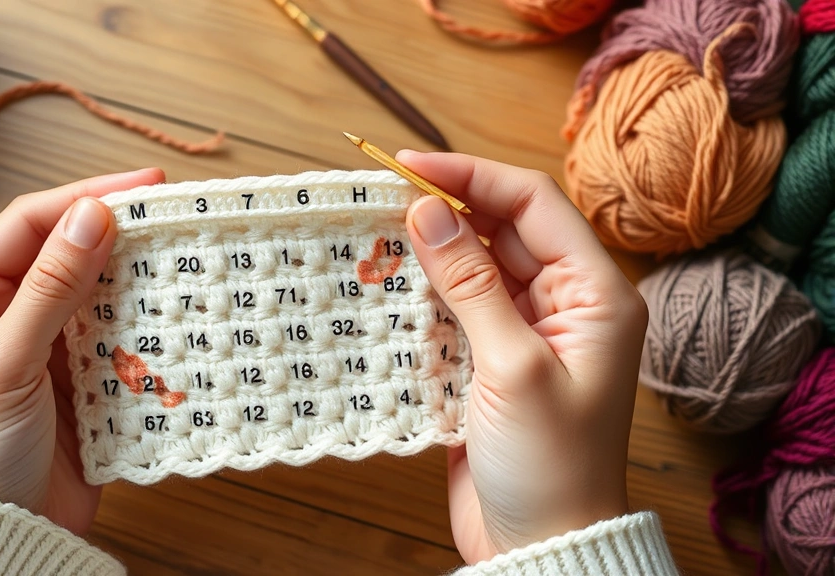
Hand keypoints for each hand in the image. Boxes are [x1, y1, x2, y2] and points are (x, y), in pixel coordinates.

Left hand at [0, 168, 164, 534]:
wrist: (4, 534)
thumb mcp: (6, 363)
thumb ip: (50, 288)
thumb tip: (92, 216)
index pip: (29, 226)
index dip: (84, 198)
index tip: (142, 186)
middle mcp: (7, 314)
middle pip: (69, 252)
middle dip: (118, 232)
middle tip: (173, 213)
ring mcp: (50, 347)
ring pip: (102, 292)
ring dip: (139, 276)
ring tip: (183, 255)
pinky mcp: (86, 380)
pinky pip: (123, 336)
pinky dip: (149, 324)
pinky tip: (177, 312)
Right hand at [399, 152, 646, 561]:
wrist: (538, 545)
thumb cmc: (549, 465)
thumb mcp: (511, 366)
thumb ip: (470, 283)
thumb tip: (427, 209)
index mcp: (595, 294)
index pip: (532, 203)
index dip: (471, 175)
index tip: (409, 164)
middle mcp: (564, 303)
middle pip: (500, 229)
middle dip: (443, 211)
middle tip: (378, 199)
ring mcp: (525, 331)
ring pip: (473, 266)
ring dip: (427, 253)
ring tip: (374, 238)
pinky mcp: (491, 359)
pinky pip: (456, 307)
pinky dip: (422, 295)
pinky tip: (386, 287)